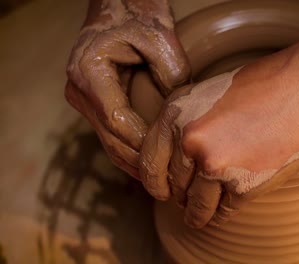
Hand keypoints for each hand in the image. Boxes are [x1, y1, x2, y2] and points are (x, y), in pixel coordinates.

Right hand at [65, 0, 189, 177]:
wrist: (119, 8)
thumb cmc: (138, 18)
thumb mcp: (160, 40)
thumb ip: (171, 75)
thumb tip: (180, 114)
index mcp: (90, 72)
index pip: (116, 120)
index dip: (143, 143)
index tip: (168, 157)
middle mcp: (80, 90)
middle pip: (110, 138)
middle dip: (140, 161)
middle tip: (169, 179)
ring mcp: (83, 99)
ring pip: (109, 142)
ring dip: (134, 162)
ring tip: (162, 180)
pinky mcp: (93, 104)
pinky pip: (111, 135)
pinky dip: (129, 152)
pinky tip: (149, 164)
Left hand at [139, 46, 298, 227]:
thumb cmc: (266, 85)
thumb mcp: (212, 94)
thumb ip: (191, 123)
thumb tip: (179, 157)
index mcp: (177, 112)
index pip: (150, 161)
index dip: (155, 182)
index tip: (162, 192)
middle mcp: (190, 140)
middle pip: (176, 185)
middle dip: (180, 197)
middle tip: (185, 203)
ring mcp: (216, 164)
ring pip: (198, 204)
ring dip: (197, 215)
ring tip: (198, 219)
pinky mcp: (243, 185)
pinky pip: (225, 210)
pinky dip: (223, 214)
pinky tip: (223, 213)